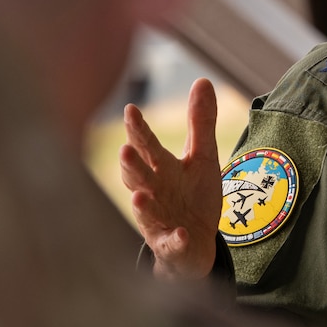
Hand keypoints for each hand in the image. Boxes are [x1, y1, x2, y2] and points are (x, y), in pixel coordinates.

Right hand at [119, 78, 220, 278]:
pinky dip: (175, 240)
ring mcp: (159, 220)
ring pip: (147, 212)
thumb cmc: (193, 196)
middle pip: (140, 177)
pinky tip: (181, 234)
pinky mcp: (171, 246)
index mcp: (161, 169)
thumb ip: (201, 122)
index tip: (130, 111)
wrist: (196, 244)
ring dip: (143, 205)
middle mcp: (154, 192)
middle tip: (124, 150)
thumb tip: (202, 79)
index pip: (147, 147)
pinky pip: (172, 244)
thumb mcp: (202, 157)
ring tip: (139, 196)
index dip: (138, 130)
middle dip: (132, 166)